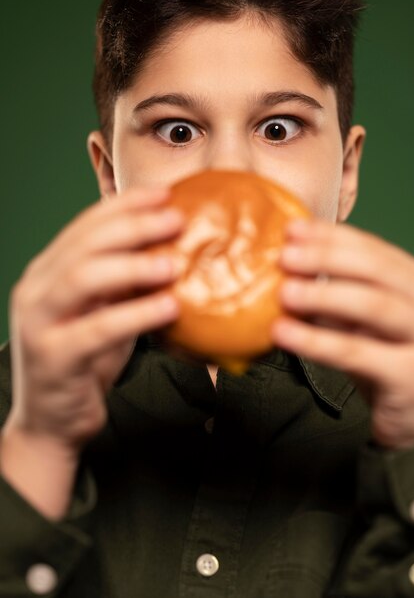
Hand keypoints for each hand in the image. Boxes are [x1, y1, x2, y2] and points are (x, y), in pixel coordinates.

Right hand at [6, 185, 183, 452]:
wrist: (52, 421)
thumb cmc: (85, 360)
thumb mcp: (105, 312)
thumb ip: (124, 282)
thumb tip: (171, 249)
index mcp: (49, 272)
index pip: (85, 225)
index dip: (124, 205)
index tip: (164, 193)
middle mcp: (36, 289)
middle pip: (84, 245)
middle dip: (132, 226)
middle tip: (176, 220)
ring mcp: (38, 322)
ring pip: (82, 278)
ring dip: (132, 266)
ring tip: (174, 264)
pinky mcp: (52, 357)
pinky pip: (95, 330)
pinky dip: (135, 315)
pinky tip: (169, 308)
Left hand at [272, 219, 413, 449]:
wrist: (413, 416)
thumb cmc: (383, 360)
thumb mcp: (360, 322)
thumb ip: (335, 298)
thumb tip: (284, 270)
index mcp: (412, 283)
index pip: (374, 250)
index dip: (333, 237)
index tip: (292, 229)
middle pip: (378, 269)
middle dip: (328, 257)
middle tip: (284, 256)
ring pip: (374, 306)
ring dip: (324, 295)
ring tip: (284, 292)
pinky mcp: (408, 376)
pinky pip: (357, 353)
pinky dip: (316, 341)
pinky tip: (282, 334)